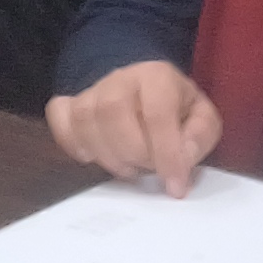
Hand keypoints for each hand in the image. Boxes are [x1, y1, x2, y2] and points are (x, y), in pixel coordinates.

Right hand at [45, 61, 224, 196]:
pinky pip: (59, 119)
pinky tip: (92, 156)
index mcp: (158, 77)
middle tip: (148, 169)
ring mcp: (92, 90)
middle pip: (111, 111)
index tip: (175, 186)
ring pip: (84, 119)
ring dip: (107, 155)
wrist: (145, 91)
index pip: (157, 113)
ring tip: (128, 167)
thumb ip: (199, 136)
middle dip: (133, 152)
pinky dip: (72, 143)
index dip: (166, 154)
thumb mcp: (202, 119)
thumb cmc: (176, 110)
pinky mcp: (71, 104)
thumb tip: (182, 158)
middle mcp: (121, 78)